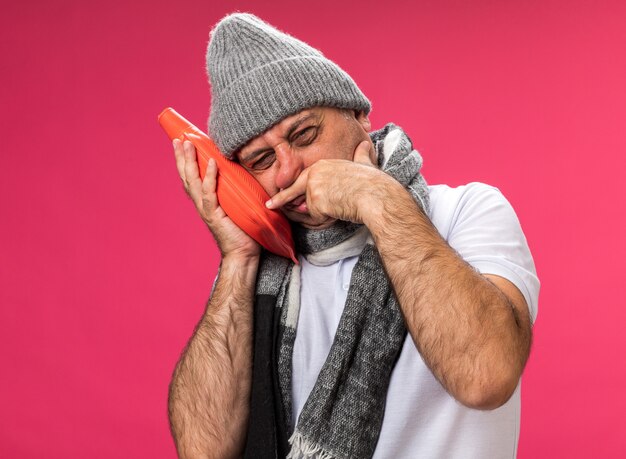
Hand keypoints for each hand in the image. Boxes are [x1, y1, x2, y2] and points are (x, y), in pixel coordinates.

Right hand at [173, 139, 260, 260]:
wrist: (243, 255)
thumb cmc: (244, 232)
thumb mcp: (238, 206)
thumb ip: (235, 192)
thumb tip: (245, 173)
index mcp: (205, 202)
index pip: (191, 178)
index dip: (185, 162)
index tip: (182, 143)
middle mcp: (202, 204)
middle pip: (186, 177)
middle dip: (181, 157)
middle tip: (179, 138)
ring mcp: (206, 209)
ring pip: (193, 181)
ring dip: (189, 161)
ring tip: (187, 144)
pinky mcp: (214, 215)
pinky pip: (209, 192)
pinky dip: (209, 176)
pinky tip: (210, 162)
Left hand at [266, 140, 395, 225]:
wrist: (376, 195)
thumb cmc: (374, 183)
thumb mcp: (365, 163)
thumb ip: (361, 155)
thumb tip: (364, 144)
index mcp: (323, 164)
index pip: (302, 178)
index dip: (290, 188)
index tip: (277, 195)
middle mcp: (315, 173)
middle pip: (294, 191)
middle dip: (280, 200)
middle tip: (269, 206)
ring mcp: (313, 186)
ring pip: (310, 208)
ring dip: (322, 213)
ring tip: (340, 205)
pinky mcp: (315, 200)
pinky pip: (316, 217)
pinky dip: (327, 219)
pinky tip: (339, 211)